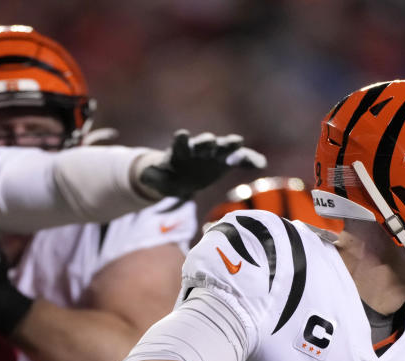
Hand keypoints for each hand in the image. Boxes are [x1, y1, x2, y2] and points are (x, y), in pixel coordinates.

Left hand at [135, 130, 266, 199]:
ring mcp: (215, 154)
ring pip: (223, 147)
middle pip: (203, 143)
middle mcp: (199, 149)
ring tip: (237, 144)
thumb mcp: (158, 181)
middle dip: (206, 142)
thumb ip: (152, 177)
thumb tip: (144, 174)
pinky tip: (260, 164)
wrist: (183, 178)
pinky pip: (240, 159)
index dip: (180, 140)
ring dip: (229, 145)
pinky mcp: (227, 161)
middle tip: (209, 141)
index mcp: (181, 151)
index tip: (181, 135)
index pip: (180, 143)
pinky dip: (249, 160)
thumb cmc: (169, 177)